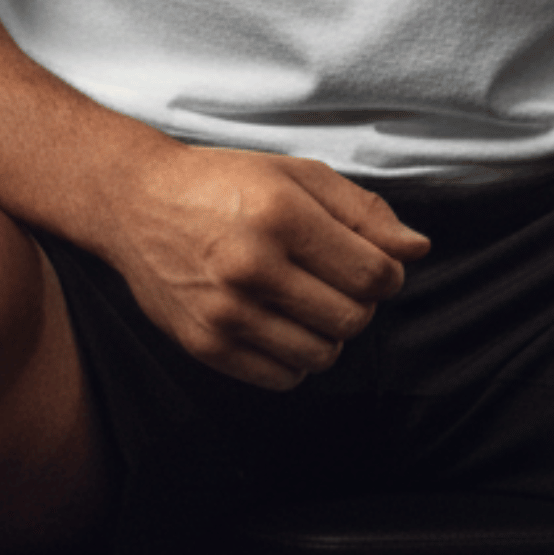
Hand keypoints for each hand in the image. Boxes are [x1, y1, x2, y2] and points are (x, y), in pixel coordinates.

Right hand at [104, 145, 428, 389]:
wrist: (136, 204)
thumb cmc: (224, 184)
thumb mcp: (298, 176)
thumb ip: (364, 212)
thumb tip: (417, 250)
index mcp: (281, 217)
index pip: (374, 275)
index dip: (387, 272)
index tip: (370, 263)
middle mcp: (251, 267)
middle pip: (352, 318)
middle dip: (358, 302)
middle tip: (334, 279)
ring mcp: (225, 312)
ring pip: (322, 354)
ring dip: (327, 332)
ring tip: (304, 300)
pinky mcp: (204, 344)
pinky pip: (282, 378)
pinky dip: (294, 357)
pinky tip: (278, 322)